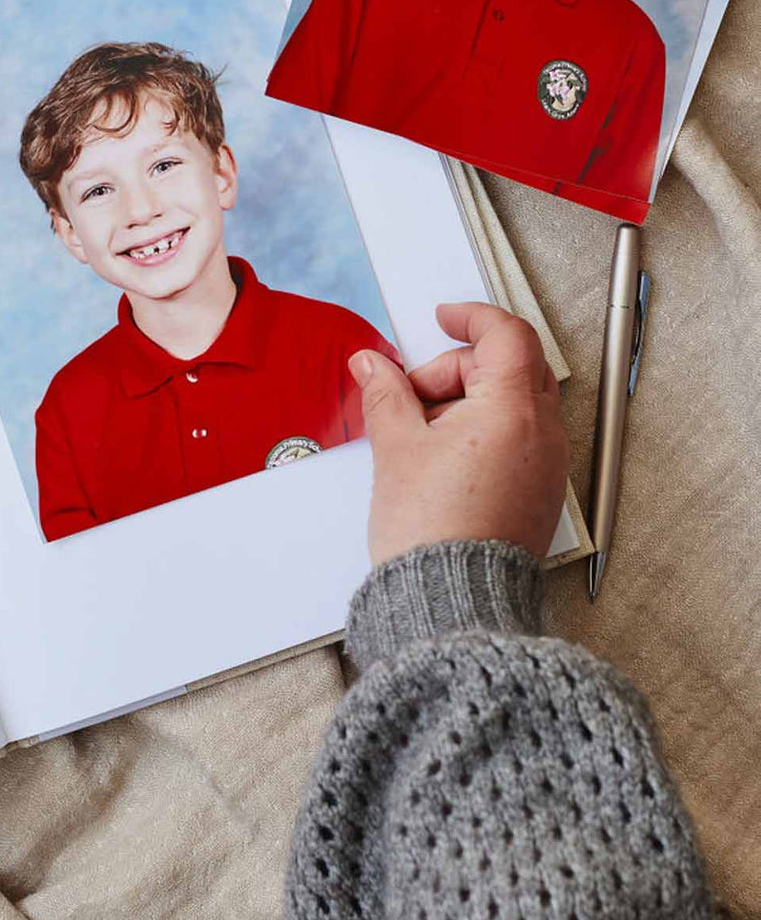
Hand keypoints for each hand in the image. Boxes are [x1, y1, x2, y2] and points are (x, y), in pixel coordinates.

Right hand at [352, 301, 568, 565]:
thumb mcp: (397, 448)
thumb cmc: (431, 532)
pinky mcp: (541, 491)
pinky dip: (486, 431)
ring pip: (516, 403)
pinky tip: (444, 460)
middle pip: (512, 366)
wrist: (452, 602)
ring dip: (471, 402)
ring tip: (425, 436)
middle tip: (416, 394)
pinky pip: (520, 438)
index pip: (506, 335)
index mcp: (512, 411)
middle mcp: (543, 433)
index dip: (471, 317)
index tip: (443, 319)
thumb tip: (371, 366)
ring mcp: (548, 464)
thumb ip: (385, 394)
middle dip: (460, 368)